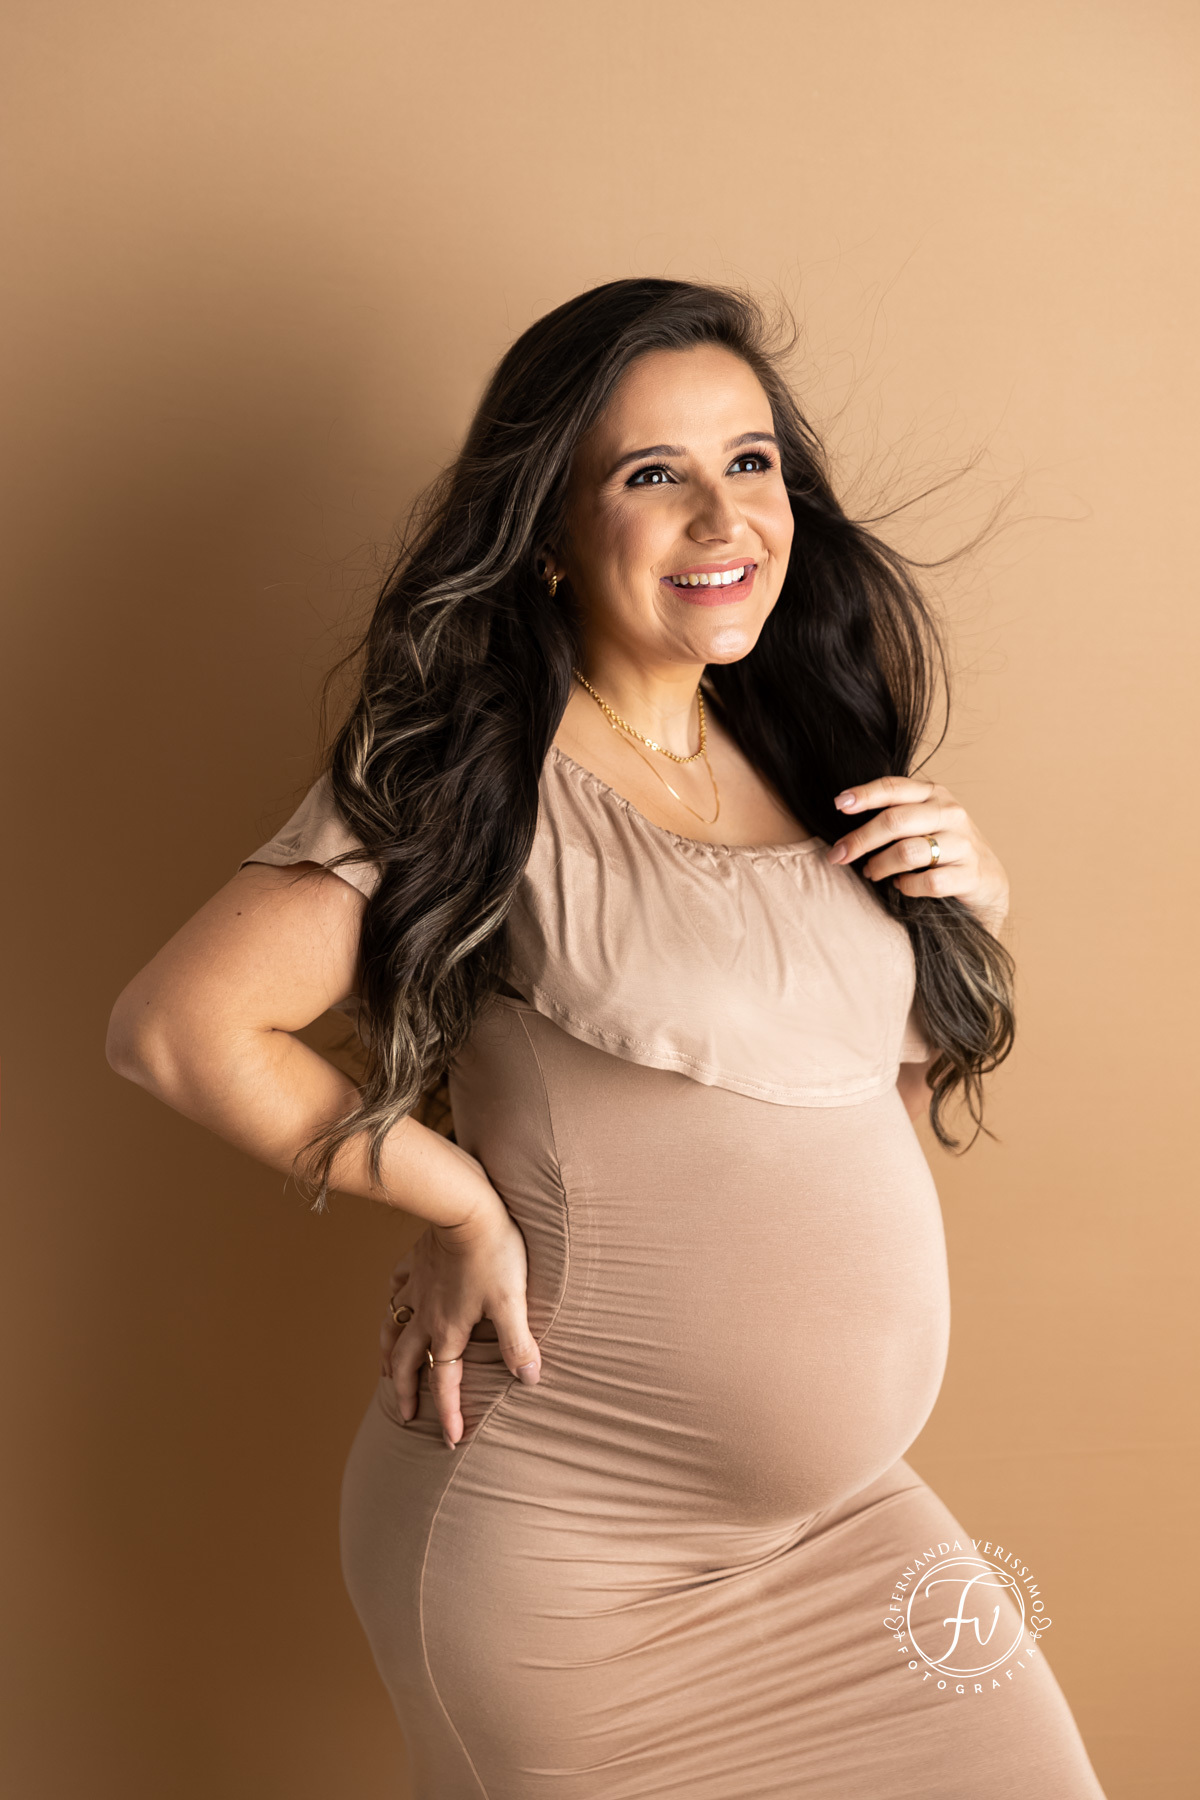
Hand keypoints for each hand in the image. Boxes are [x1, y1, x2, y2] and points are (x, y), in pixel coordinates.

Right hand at [379, 1191, 540, 1449]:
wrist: (465, 1205)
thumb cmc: (494, 1251)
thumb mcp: (512, 1301)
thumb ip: (518, 1343)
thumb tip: (530, 1379)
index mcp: (448, 1329)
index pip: (445, 1381)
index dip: (448, 1413)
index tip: (450, 1441)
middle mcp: (425, 1314)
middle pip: (407, 1362)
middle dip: (406, 1392)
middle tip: (407, 1415)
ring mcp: (417, 1287)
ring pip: (394, 1328)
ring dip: (388, 1354)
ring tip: (386, 1371)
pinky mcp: (416, 1261)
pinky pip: (397, 1287)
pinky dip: (393, 1302)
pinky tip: (395, 1303)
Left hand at [825, 776, 1008, 934]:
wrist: (987, 881)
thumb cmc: (943, 849)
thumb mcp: (923, 822)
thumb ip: (894, 815)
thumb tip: (845, 816)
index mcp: (935, 794)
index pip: (894, 788)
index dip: (865, 795)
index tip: (839, 804)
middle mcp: (950, 813)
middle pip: (895, 821)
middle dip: (860, 839)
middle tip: (838, 856)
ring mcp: (963, 843)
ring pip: (908, 852)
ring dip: (880, 865)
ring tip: (871, 873)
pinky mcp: (970, 874)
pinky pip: (928, 882)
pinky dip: (907, 886)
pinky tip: (901, 886)